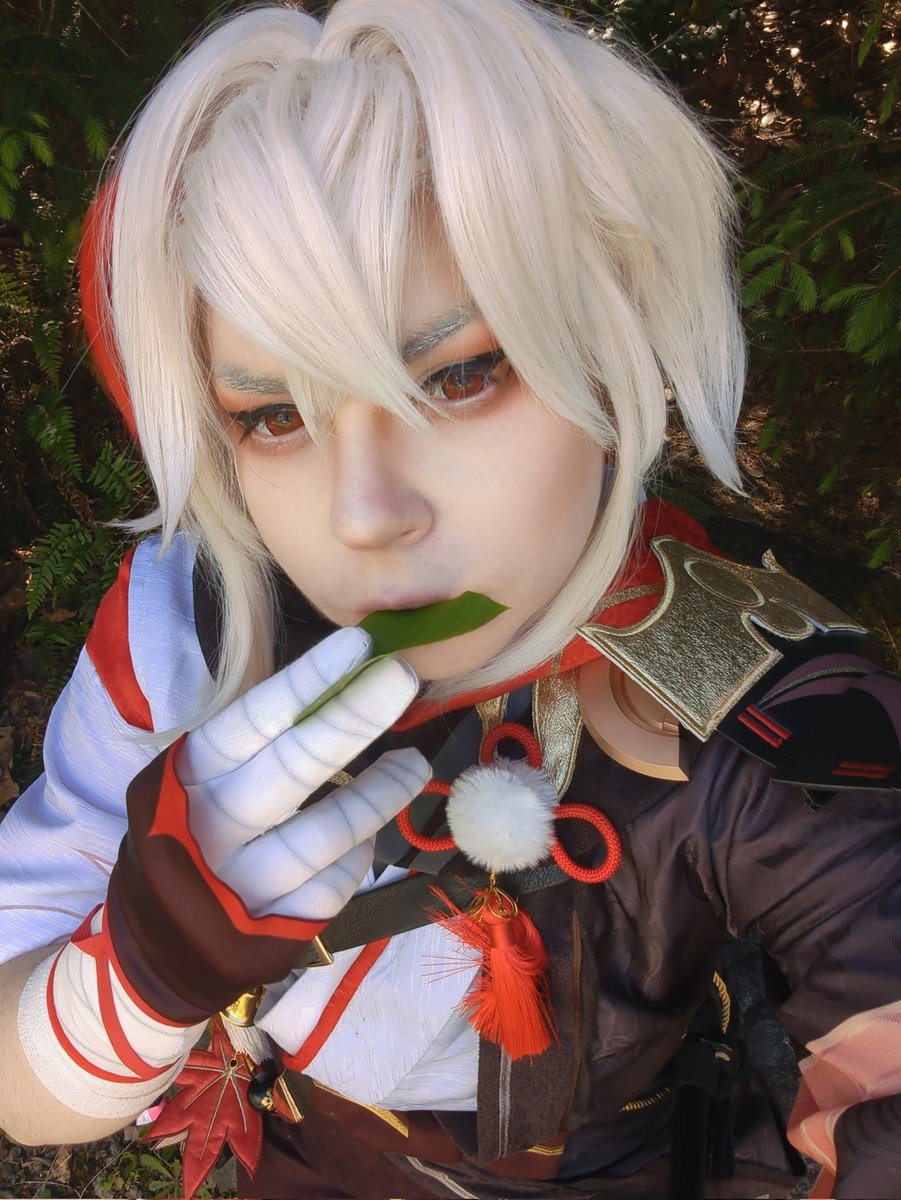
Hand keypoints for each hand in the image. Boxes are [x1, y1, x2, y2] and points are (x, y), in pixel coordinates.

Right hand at [106, 627, 427, 1022]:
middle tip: (403, 677)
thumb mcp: (208, 779)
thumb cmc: (199, 829)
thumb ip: (266, 741)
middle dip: (354, 717)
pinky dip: (357, 852)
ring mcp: (242, 884)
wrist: (163, 936)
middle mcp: (210, 828)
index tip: (359, 646)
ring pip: (327, 833)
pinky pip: (335, 881)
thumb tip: (349, 682)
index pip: (252, 719)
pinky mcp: (276, 929)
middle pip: (294, 767)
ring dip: (381, 792)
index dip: (308, 680)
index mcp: (190, 776)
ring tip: (414, 764)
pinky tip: (362, 835)